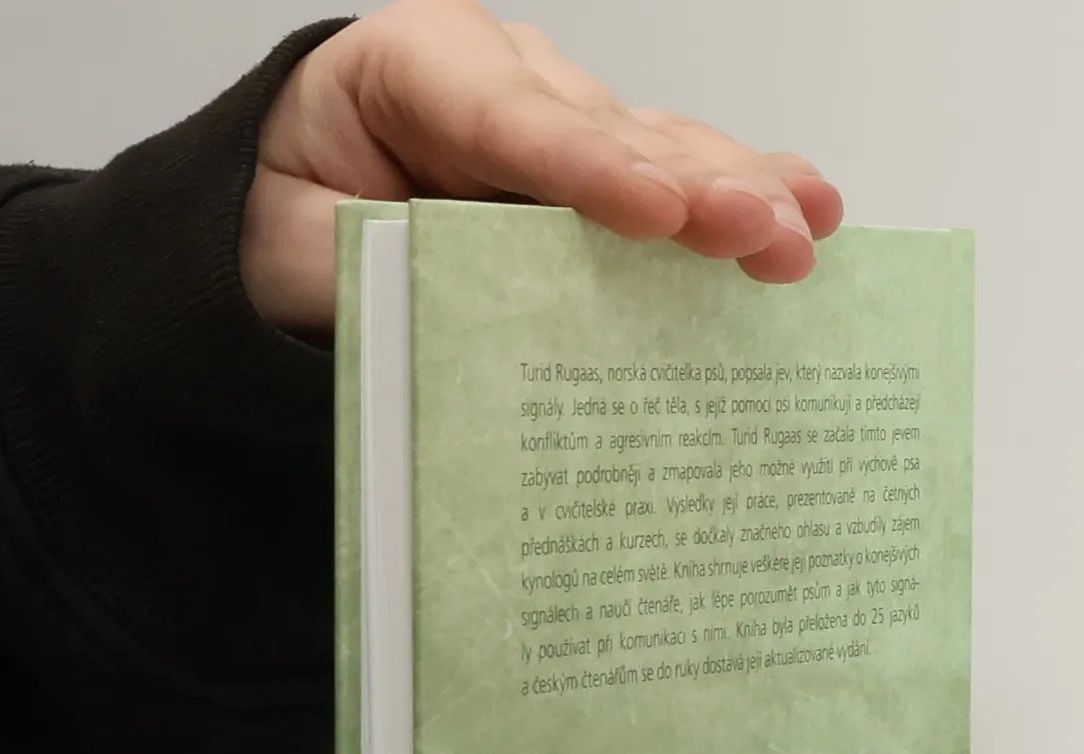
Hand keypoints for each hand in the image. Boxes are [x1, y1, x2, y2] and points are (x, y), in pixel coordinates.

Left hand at [241, 0, 844, 334]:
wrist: (276, 219)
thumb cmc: (296, 236)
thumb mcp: (321, 265)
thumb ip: (401, 286)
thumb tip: (492, 348)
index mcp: (409, 76)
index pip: (507, 124)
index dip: (585, 168)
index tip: (651, 210)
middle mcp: (501, 82)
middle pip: (607, 129)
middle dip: (689, 182)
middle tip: (752, 231)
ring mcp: (558, 117)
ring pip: (658, 146)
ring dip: (738, 191)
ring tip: (801, 229)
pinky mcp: (597, 166)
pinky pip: (672, 177)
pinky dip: (740, 198)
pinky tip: (807, 212)